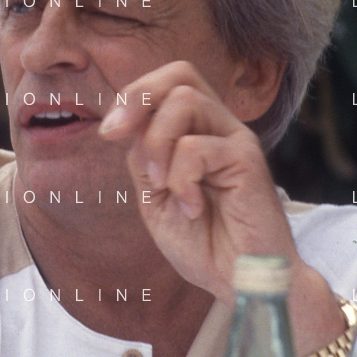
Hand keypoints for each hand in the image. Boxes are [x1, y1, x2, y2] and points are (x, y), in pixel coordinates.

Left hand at [99, 61, 298, 302]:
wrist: (239, 283)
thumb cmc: (204, 244)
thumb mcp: (155, 198)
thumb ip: (144, 159)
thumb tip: (129, 127)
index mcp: (197, 132)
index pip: (167, 83)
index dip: (132, 96)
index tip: (108, 133)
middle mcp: (219, 128)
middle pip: (181, 73)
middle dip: (139, 97)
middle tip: (116, 135)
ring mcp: (236, 140)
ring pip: (185, 100)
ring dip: (157, 143)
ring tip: (161, 185)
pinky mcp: (249, 160)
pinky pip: (197, 147)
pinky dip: (181, 179)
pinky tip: (192, 208)